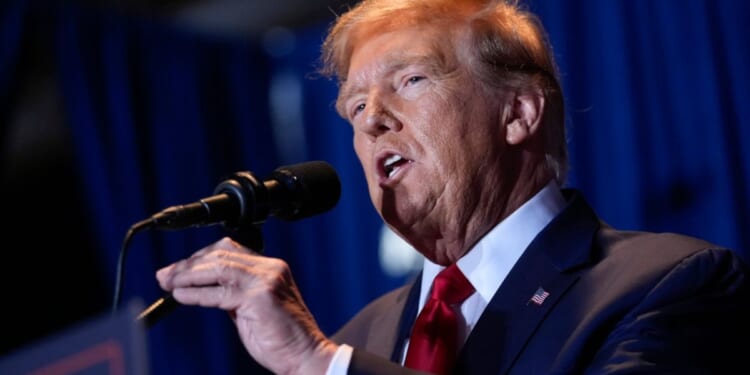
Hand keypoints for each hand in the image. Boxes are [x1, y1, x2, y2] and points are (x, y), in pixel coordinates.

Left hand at [156, 237, 337, 374]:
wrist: (306, 357)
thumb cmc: (281, 338)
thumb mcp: (252, 309)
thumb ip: (232, 294)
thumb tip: (201, 288)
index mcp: (270, 268)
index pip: (229, 249)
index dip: (199, 257)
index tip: (178, 270)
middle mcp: (270, 268)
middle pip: (221, 254)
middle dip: (188, 264)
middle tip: (164, 275)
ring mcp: (266, 281)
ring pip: (218, 268)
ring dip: (188, 275)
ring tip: (168, 283)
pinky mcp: (259, 298)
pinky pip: (219, 292)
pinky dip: (196, 293)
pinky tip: (180, 296)